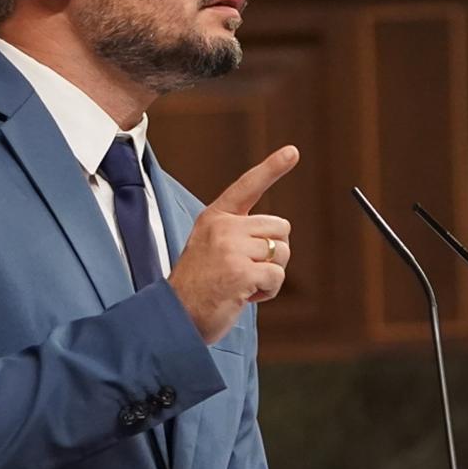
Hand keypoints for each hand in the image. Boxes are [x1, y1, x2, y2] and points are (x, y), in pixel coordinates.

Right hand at [167, 146, 297, 343]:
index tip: (293, 151)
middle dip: (273, 253)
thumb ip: (238, 235)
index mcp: (215, 217)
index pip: (247, 186)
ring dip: (270, 274)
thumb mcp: (211, 247)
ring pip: (282, 253)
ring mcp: (231, 248)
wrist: (175, 317)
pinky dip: (267, 291)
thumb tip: (278, 239)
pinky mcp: (241, 272)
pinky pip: (277, 277)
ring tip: (242, 284)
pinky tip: (244, 296)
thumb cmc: (198, 286)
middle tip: (247, 270)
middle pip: (280, 228)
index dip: (272, 168)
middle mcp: (223, 227)